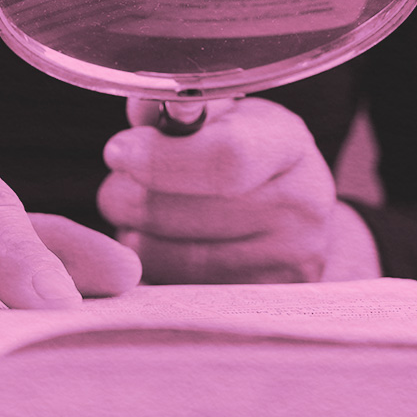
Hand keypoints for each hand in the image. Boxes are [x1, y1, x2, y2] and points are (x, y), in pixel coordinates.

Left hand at [97, 97, 372, 283]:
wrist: (293, 224)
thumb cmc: (242, 159)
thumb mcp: (221, 118)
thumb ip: (175, 110)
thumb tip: (141, 111)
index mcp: (288, 144)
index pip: (224, 159)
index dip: (158, 157)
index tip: (117, 152)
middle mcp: (298, 208)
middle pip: (169, 209)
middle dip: (125, 192)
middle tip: (126, 184)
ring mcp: (280, 267)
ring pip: (151, 253)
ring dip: (130, 231)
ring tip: (148, 216)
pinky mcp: (250, 306)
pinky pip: (159, 287)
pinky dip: (145, 266)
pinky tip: (163, 247)